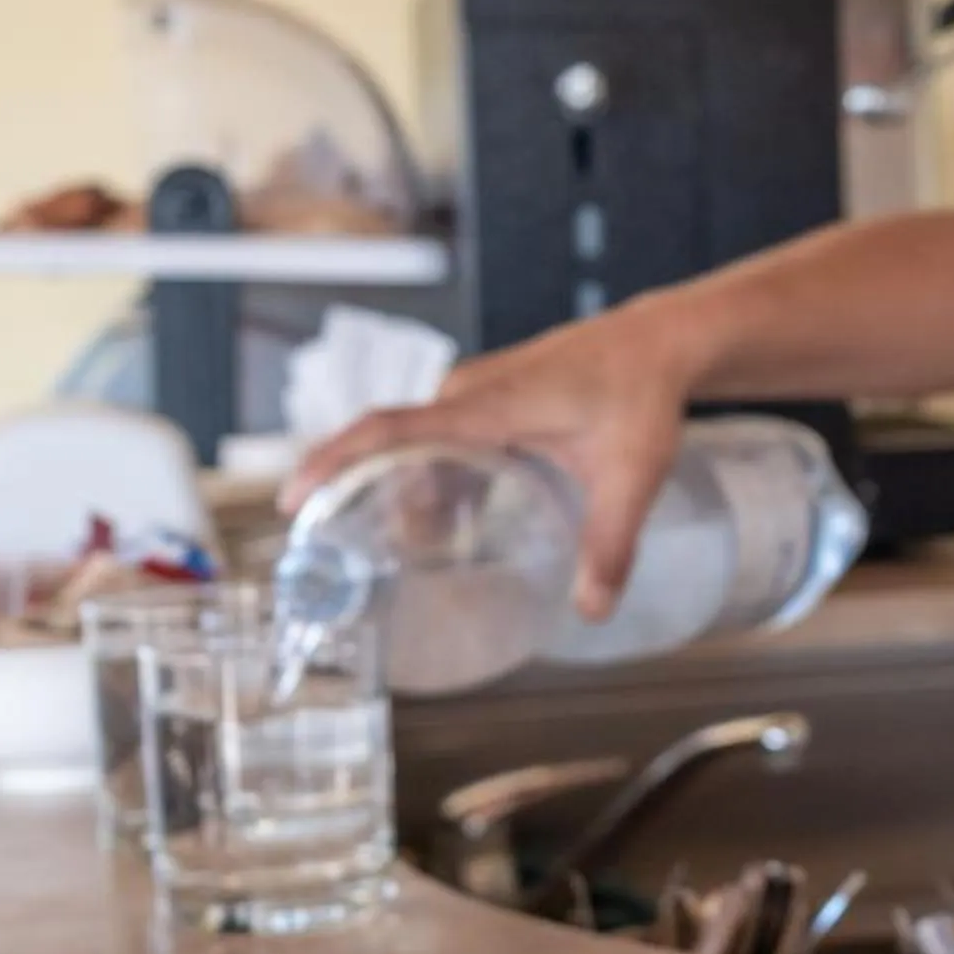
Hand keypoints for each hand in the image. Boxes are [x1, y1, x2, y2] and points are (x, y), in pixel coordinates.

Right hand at [284, 300, 702, 620]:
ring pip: (415, 448)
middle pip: (390, 448)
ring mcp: (475, 394)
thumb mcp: (631, 477)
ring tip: (396, 556)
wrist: (660, 342)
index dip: (334, 461)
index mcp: (487, 407)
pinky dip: (433, 481)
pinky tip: (446, 527)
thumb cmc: (643, 395)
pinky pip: (439, 441)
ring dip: (402, 496)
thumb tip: (593, 611)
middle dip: (361, 499)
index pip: (387, 429)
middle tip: (346, 559)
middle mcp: (467, 395)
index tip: (294, 498)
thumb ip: (610, 545)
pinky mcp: (488, 400)